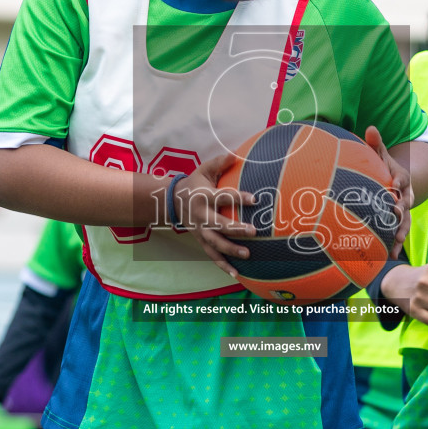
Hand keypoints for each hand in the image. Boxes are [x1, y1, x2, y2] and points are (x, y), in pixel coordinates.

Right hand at [169, 154, 258, 277]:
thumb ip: (219, 163)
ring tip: (248, 254)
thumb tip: (236, 154)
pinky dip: (223, 265)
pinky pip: (212, 255)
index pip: (223, 197)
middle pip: (219, 224)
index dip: (238, 197)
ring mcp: (200, 231)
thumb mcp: (204, 170)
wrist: (172, 201)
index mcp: (204, 197)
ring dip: (231, 249)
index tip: (255, 199)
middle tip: (253, 231)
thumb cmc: (195, 183)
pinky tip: (236, 274)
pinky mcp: (201, 240)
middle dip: (235, 228)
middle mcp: (201, 216)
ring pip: (215, 243)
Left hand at [364, 127, 413, 258]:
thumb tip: (370, 128)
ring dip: (401, 230)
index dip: (398, 181)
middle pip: (405, 202)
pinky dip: (395, 244)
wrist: (396, 184)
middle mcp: (406, 196)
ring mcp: (404, 211)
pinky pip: (398, 233)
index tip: (393, 184)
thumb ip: (376, 145)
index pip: (402, 179)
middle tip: (395, 212)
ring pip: (405, 221)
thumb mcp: (381, 155)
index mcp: (401, 179)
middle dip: (401, 208)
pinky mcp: (399, 223)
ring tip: (396, 240)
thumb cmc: (384, 169)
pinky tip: (389, 255)